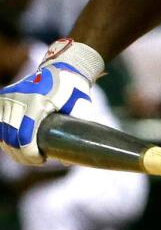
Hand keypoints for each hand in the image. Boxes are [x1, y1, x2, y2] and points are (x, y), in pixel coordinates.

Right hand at [0, 40, 102, 164]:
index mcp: (37, 100)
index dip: (29, 153)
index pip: (25, 134)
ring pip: (2, 132)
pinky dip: (5, 137)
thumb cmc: (75, 90)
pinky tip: (15, 146)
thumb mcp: (83, 106)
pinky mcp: (3, 98)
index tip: (41, 160)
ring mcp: (8, 97)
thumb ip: (80, 128)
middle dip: (21, 154)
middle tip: (37, 161)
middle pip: (11, 136)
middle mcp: (18, 98)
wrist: (63, 68)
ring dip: (12, 148)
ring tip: (27, 156)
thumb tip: (67, 161)